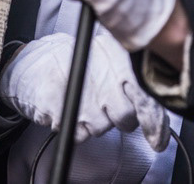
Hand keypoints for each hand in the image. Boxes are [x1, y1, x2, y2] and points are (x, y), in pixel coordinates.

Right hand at [0, 31, 169, 148]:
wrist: (36, 63)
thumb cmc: (76, 59)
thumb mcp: (107, 54)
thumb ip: (130, 74)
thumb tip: (153, 101)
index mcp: (118, 64)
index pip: (144, 97)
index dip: (153, 121)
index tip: (157, 138)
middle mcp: (103, 82)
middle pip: (126, 119)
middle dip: (122, 119)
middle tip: (111, 107)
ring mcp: (83, 100)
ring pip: (102, 129)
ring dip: (97, 122)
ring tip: (87, 102)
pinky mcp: (63, 113)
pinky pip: (79, 135)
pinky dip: (77, 127)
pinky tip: (74, 110)